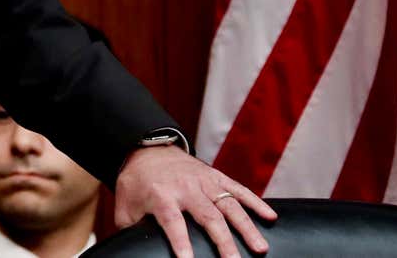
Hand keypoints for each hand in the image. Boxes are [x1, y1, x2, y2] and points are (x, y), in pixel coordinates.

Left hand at [114, 145, 276, 257]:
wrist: (148, 150)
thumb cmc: (136, 183)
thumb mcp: (126, 205)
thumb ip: (131, 228)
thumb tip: (133, 250)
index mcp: (161, 195)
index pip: (172, 221)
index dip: (180, 241)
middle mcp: (186, 187)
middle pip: (208, 216)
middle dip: (223, 241)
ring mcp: (204, 181)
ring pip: (229, 204)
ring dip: (246, 227)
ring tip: (261, 248)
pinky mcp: (216, 177)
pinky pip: (239, 189)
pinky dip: (255, 202)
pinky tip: (271, 217)